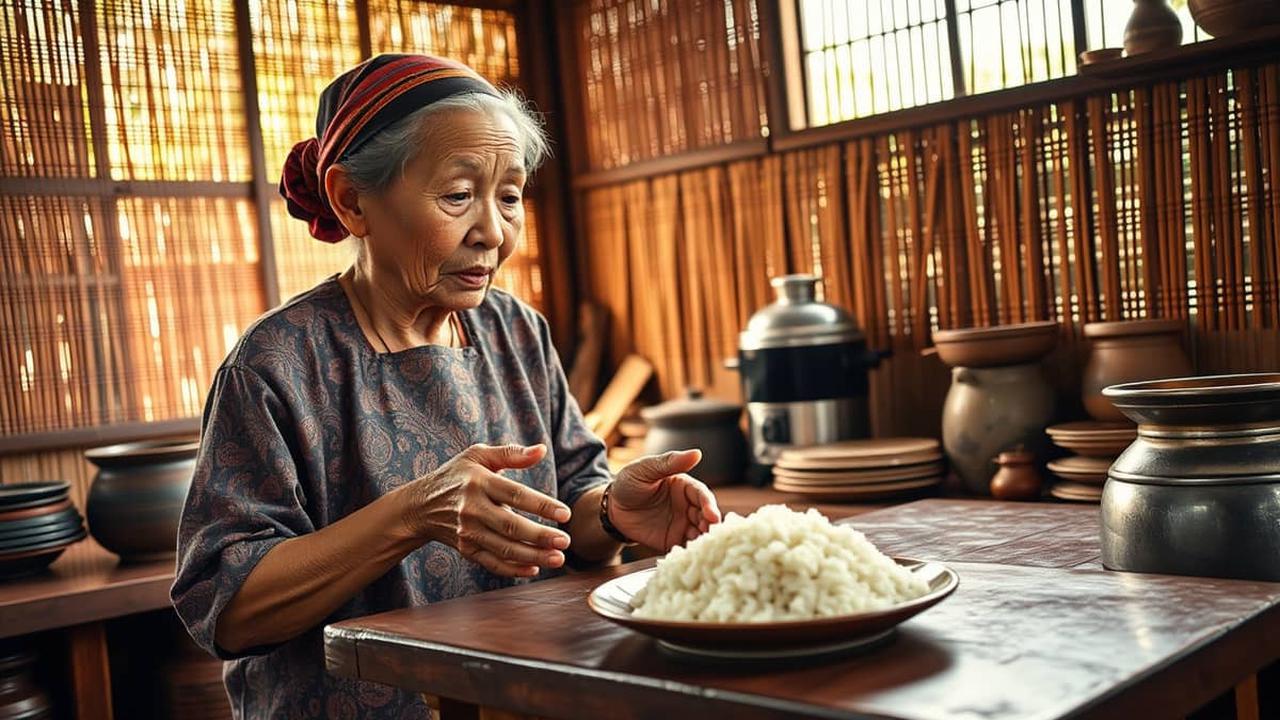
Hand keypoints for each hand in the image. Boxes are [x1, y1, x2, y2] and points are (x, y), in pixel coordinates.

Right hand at [404, 443, 571, 577]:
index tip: (565, 514)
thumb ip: (511, 453)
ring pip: (504, 549)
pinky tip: (535, 569)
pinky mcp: (466, 550)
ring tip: (558, 558)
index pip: (515, 495)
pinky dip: (513, 569)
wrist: (420, 506)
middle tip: (566, 541)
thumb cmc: (457, 476)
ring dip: (533, 556)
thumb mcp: (478, 456)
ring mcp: (468, 532)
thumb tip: (542, 450)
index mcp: (479, 482)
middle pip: (510, 526)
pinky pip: (492, 563)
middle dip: (540, 536)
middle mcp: (472, 509)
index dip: (541, 505)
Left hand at [608, 449, 721, 551]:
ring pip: (699, 532)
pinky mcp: (673, 540)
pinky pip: (686, 547)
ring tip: (704, 546)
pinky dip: (692, 551)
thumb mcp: (645, 469)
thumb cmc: (629, 483)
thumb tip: (696, 453)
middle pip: (705, 515)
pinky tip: (693, 555)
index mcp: (684, 486)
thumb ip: (669, 462)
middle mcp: (687, 505)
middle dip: (710, 525)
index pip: (702, 495)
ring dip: (704, 539)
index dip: (709, 504)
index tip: (712, 515)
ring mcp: (681, 524)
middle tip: (711, 533)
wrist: (611, 508)